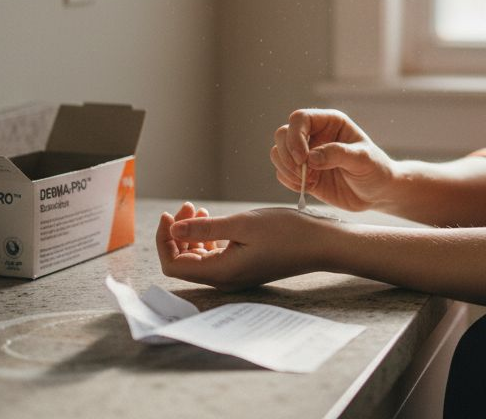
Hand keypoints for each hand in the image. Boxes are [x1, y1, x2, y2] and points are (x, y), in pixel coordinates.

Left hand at [155, 201, 331, 290]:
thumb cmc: (287, 233)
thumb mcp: (242, 225)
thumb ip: (204, 229)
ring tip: (199, 210)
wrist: (320, 244)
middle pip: (183, 261)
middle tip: (187, 207)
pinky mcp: (243, 266)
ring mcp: (234, 274)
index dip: (164, 241)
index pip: (173, 265)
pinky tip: (213, 221)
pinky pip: (214, 256)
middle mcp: (224, 279)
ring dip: (191, 234)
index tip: (170, 215)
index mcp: (220, 272)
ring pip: (198, 258)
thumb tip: (172, 231)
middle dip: (177, 234)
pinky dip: (207, 238)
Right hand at [271, 109, 397, 211]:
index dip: (295, 136)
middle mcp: (315, 135)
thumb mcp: (364, 159)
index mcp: (330, 123)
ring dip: (286, 168)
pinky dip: (288, 181)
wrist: (378, 193)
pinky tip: (307, 187)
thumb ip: (339, 154)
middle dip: (287, 154)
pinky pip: (282, 173)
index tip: (303, 158)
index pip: (300, 118)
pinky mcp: (304, 174)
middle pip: (283, 134)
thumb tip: (311, 158)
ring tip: (307, 180)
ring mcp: (307, 155)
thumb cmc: (376, 170)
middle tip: (302, 171)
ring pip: (278, 153)